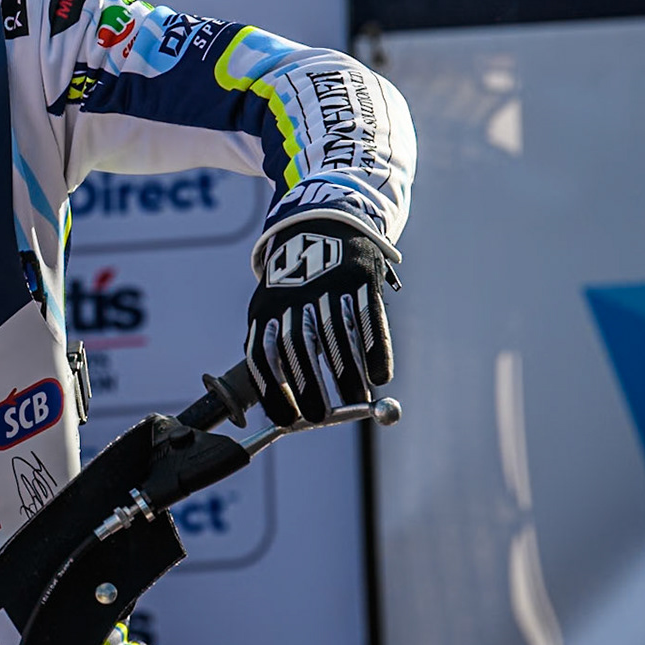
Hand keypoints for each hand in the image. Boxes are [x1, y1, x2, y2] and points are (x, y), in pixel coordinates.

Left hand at [245, 219, 395, 424]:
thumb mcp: (272, 308)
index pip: (263, 356)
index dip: (273, 390)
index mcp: (266, 308)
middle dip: (311, 389)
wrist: (321, 224)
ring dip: (347, 377)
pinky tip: (381, 375)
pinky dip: (376, 351)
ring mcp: (327, 283)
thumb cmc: (295, 284)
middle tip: (321, 417)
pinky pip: (368, 320)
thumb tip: (282, 409)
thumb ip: (276, 351)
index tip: (287, 420)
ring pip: (336, 337)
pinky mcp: (358, 275)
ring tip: (356, 402)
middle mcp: (293, 296)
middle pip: (299, 349)